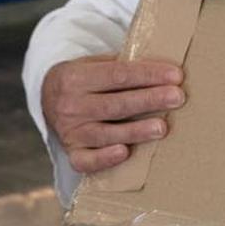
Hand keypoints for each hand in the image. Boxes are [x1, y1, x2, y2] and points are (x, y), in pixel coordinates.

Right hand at [42, 54, 183, 174]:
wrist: (46, 99)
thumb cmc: (84, 81)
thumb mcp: (93, 65)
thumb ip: (120, 67)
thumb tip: (163, 71)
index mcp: (75, 77)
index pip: (118, 75)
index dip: (148, 75)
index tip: (175, 75)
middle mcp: (70, 105)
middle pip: (115, 104)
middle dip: (149, 100)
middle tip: (177, 98)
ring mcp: (70, 131)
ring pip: (106, 133)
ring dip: (136, 131)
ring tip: (162, 127)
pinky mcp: (72, 152)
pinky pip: (86, 160)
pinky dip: (104, 159)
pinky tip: (124, 152)